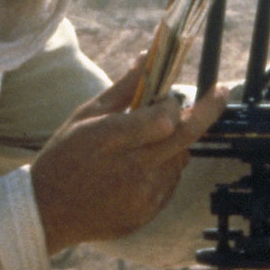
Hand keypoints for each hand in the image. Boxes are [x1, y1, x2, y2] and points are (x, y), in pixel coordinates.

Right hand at [31, 61, 226, 255]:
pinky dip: (165, 169)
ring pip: (180, 159)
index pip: (165, 116)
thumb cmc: (64, 158)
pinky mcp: (147, 212)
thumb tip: (148, 56)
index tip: (173, 97)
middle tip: (221, 91)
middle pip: (186, 136)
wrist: (48, 213)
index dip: (174, 103)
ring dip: (175, 144)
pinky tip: (140, 169)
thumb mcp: (85, 116)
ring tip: (148, 145)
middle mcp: (132, 167)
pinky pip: (171, 183)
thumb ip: (123, 89)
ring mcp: (143, 194)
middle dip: (209, 110)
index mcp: (110, 138)